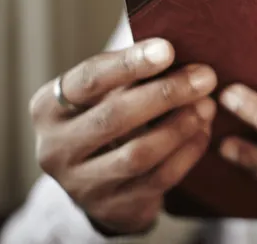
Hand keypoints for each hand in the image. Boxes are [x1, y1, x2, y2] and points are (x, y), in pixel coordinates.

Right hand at [29, 38, 217, 234]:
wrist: (98, 182)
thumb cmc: (108, 117)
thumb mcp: (106, 94)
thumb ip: (131, 74)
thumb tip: (177, 49)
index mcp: (48, 108)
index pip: (89, 79)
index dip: (130, 63)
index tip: (168, 49)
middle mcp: (55, 148)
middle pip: (116, 117)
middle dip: (167, 93)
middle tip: (206, 77)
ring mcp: (81, 184)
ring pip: (139, 153)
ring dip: (181, 125)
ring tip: (208, 105)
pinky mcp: (113, 207)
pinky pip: (158, 178)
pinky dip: (187, 152)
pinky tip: (203, 131)